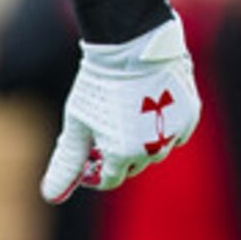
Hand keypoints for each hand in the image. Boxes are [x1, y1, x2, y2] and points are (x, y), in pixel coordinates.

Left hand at [41, 16, 198, 202]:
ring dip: (140, 143)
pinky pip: (176, 132)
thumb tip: (50, 196)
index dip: (92, 171)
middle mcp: (152, 149)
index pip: (107, 179)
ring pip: (156, 150)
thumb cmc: (98, 84)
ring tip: (124, 117)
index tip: (86, 153)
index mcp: (122, 155)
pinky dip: (163, 127)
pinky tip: (147, 108)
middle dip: (115, 155)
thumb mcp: (77, 125)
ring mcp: (175, 132)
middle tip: (102, 132)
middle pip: (131, 166)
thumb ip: (67, 162)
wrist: (130, 43)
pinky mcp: (190, 114)